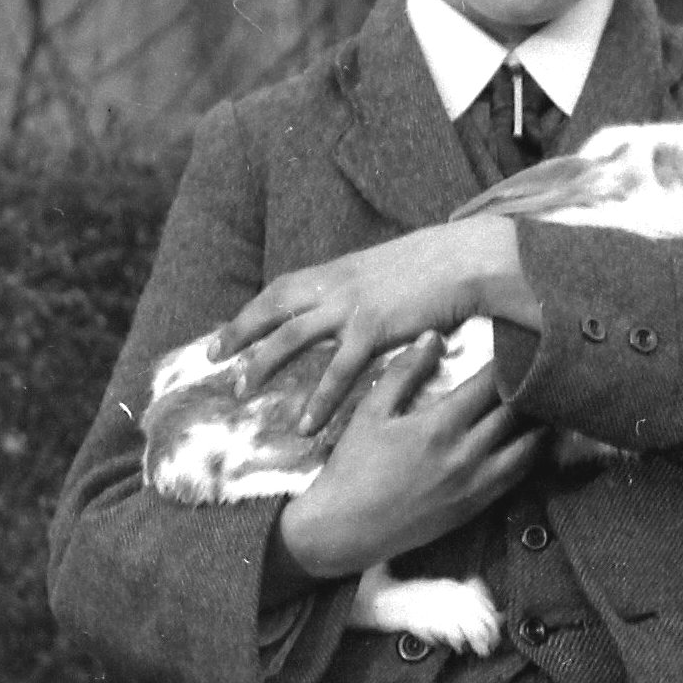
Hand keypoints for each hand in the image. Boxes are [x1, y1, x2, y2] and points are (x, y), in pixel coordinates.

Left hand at [221, 213, 531, 435]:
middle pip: (272, 309)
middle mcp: (335, 284)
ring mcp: (352, 306)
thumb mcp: (385, 272)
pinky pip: (338, 370)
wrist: (468, 258)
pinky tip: (306, 424)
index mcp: (337, 270)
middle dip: (239, 333)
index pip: (280, 291)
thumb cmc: (435, 266)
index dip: (249, 313)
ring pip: (292, 337)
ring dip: (263, 364)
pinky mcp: (375, 328)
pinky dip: (320, 399)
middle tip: (214, 359)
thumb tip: (347, 308)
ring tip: (242, 392)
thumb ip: (360, 289)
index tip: (225, 335)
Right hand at [276, 338, 542, 580]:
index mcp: (441, 426)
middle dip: (529, 387)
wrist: (346, 529)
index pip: (491, 384)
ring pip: (527, 447)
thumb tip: (433, 337)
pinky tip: (536, 441)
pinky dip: (532, 455)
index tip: (517, 343)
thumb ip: (404, 372)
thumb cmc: (353, 466)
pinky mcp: (476, 507)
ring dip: (540, 422)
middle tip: (542, 367)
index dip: (508, 360)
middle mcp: (467, 455)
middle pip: (515, 413)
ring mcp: (476, 484)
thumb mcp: (371, 412)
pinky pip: (518, 477)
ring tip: (549, 401)